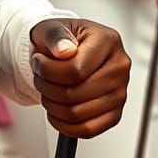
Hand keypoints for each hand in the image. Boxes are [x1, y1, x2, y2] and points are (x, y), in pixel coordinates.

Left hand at [29, 18, 129, 137]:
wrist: (64, 48)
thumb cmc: (60, 38)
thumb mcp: (51, 27)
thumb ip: (55, 35)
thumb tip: (64, 50)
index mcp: (108, 41)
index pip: (76, 69)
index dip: (49, 71)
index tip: (38, 62)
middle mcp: (118, 67)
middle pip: (75, 94)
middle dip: (47, 88)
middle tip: (39, 77)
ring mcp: (119, 93)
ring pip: (78, 114)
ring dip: (52, 106)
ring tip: (46, 90)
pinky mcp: (114, 114)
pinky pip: (87, 130)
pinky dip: (64, 125)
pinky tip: (55, 110)